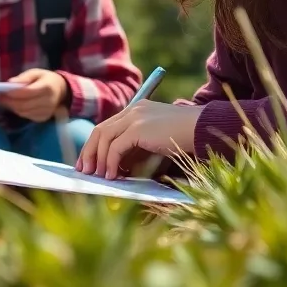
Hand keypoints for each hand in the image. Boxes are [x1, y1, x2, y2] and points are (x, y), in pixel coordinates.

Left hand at [0, 68, 67, 122]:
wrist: (61, 91)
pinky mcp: (43, 118)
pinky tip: (14, 105)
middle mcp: (48, 101)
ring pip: (24, 112)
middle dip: (9, 102)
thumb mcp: (36, 73)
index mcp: (47, 87)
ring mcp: (47, 112)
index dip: (13, 93)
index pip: (27, 92)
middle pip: (24, 105)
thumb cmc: (46, 79)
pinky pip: (27, 116)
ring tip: (4, 101)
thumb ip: (23, 78)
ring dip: (12, 107)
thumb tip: (9, 83)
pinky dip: (19, 111)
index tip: (2, 91)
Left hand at [76, 100, 202, 179]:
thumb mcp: (155, 143)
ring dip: (98, 159)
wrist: (202, 130)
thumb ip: (136, 150)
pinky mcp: (138, 128)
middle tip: (84, 170)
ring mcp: (135, 117)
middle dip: (89, 151)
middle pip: (100, 130)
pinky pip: (115, 147)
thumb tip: (117, 169)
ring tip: (98, 176)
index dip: (95, 144)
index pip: (107, 126)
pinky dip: (111, 162)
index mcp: (137, 110)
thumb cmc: (184, 139)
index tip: (88, 161)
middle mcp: (133, 110)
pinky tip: (112, 175)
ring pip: (104, 138)